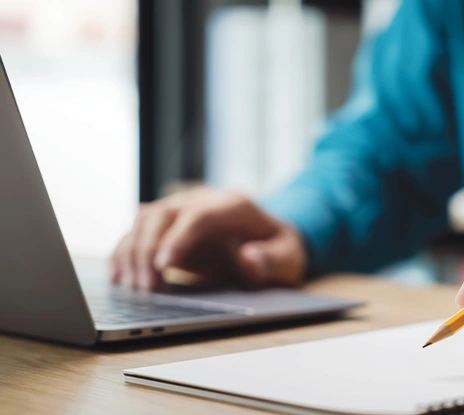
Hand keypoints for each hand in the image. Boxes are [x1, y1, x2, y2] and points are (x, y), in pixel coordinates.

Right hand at [111, 187, 306, 289]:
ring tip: (134, 288)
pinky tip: (119, 278)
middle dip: (148, 249)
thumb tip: (248, 258)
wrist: (271, 240)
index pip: (199, 215)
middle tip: (146, 288)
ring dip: (132, 253)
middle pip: (162, 213)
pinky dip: (124, 253)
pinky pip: (137, 232)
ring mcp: (181, 210)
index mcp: (234, 206)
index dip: (179, 238)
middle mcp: (202, 201)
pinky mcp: (167, 226)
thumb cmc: (279, 251)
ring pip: (144, 220)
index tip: (164, 266)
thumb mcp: (289, 258)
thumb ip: (272, 260)